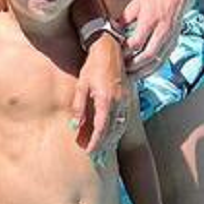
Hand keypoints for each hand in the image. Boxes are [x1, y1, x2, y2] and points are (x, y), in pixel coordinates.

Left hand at [70, 33, 126, 153]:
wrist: (111, 50)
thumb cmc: (92, 66)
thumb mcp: (81, 85)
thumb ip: (80, 106)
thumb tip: (76, 125)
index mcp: (106, 98)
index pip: (102, 127)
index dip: (95, 141)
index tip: (88, 151)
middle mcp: (119, 101)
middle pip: (113, 130)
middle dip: (103, 144)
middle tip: (93, 153)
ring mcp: (125, 99)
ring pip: (120, 126)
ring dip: (111, 138)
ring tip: (101, 147)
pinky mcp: (127, 97)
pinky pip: (123, 118)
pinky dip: (116, 129)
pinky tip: (110, 134)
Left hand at [119, 0, 191, 78]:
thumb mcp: (136, 4)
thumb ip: (124, 19)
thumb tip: (111, 31)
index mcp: (150, 19)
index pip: (137, 42)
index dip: (125, 51)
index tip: (116, 53)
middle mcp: (162, 30)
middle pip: (148, 55)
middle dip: (134, 66)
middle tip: (122, 71)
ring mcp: (170, 37)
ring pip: (158, 61)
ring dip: (144, 71)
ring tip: (132, 77)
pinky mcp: (174, 42)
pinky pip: (164, 60)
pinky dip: (153, 68)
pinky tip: (144, 72)